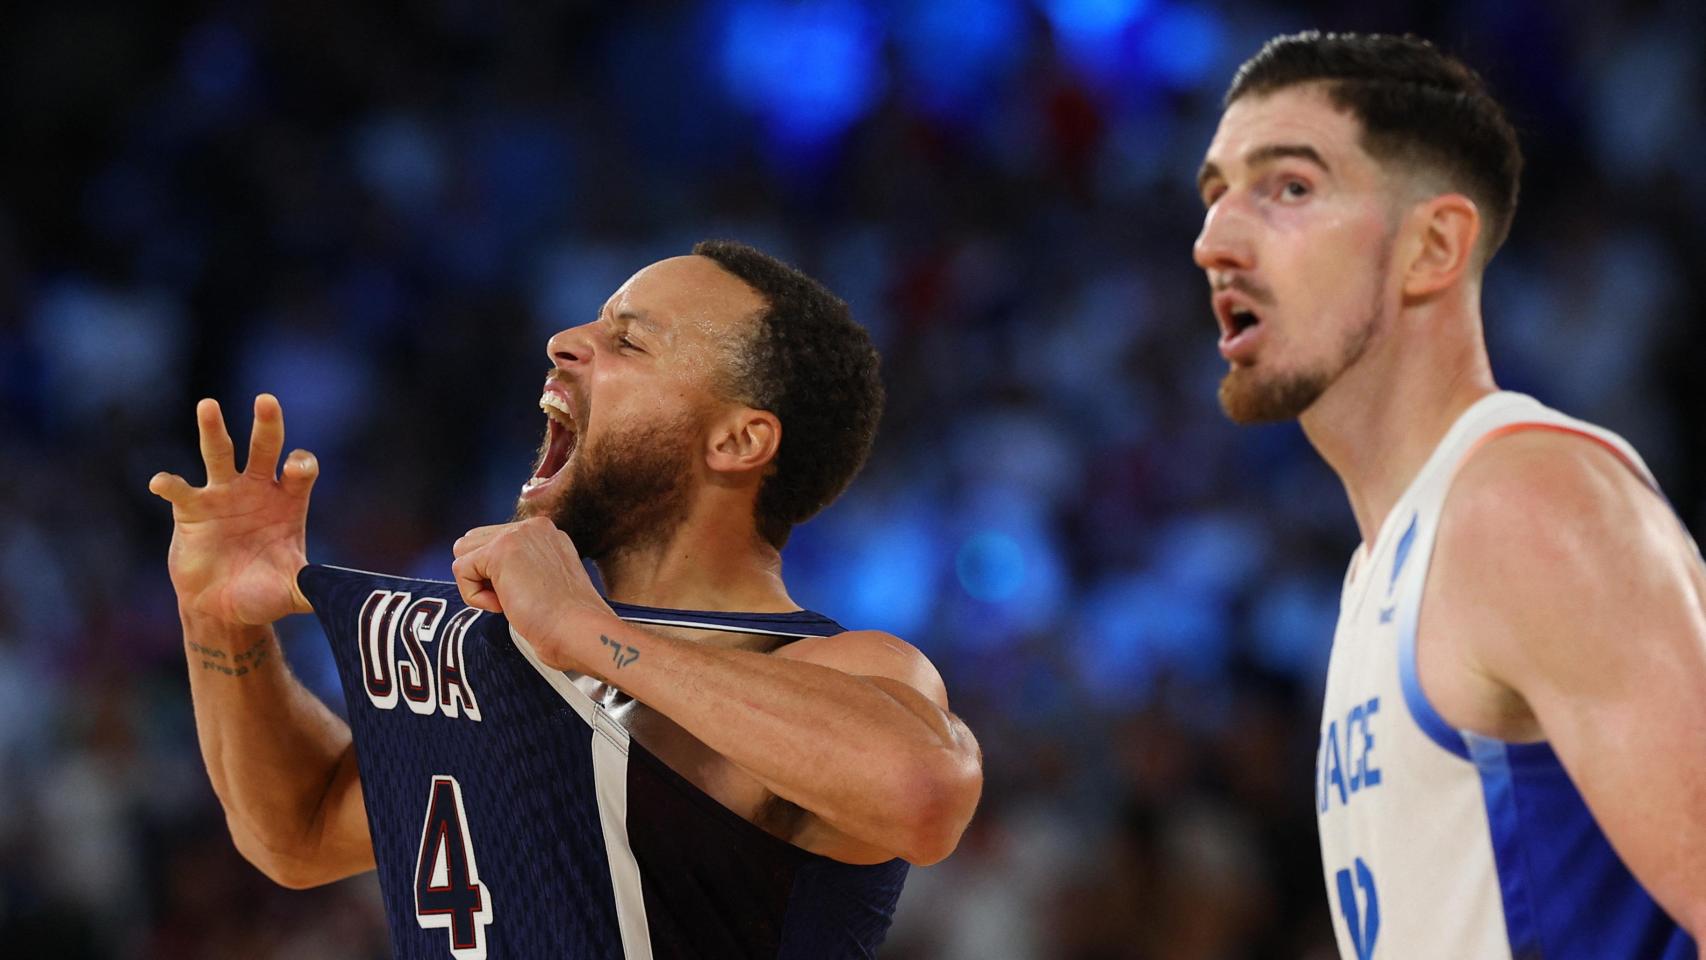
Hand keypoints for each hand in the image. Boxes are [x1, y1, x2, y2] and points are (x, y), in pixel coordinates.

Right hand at [149, 395, 317, 625]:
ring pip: (219, 455)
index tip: (296, 469)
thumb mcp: (294, 591)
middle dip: (267, 425)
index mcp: (288, 502)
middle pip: (264, 449)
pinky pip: (180, 490)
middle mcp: (257, 490)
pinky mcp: (191, 510)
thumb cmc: (264, 593)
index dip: (300, 465)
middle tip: (266, 400)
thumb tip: (346, 596)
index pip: (300, 471)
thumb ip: (316, 587)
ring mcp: (223, 495)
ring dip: (213, 430)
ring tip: (208, 405)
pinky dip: (170, 484)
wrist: (223, 608)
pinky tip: (161, 482)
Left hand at [450, 517, 619, 674]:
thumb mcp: (545, 583)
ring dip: (478, 584)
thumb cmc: (566, 623)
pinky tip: (505, 606)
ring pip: (462, 552)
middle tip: (515, 599)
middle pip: (473, 542)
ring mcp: (518, 534)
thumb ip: (521, 568)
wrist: (578, 632)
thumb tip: (489, 575)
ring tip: (509, 601)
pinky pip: (461, 570)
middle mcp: (533, 526)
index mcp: (545, 533)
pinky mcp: (501, 550)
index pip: (493, 541)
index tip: (526, 596)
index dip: (497, 576)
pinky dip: (475, 597)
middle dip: (483, 576)